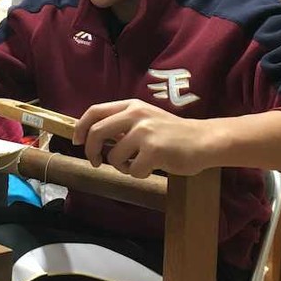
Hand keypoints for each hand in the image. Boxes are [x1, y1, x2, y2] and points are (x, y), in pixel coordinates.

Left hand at [73, 99, 214, 178]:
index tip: (77, 141)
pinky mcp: (154, 150)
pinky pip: (132, 170)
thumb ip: (122, 124)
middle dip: (91, 151)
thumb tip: (93, 136)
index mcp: (131, 106)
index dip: (81, 127)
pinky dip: (139, 174)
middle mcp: (136, 114)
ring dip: (122, 166)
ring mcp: (145, 131)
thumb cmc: (172, 134)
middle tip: (97, 162)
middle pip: (97, 132)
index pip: (95, 111)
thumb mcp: (145, 119)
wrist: (203, 140)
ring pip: (114, 156)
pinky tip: (153, 167)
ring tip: (137, 164)